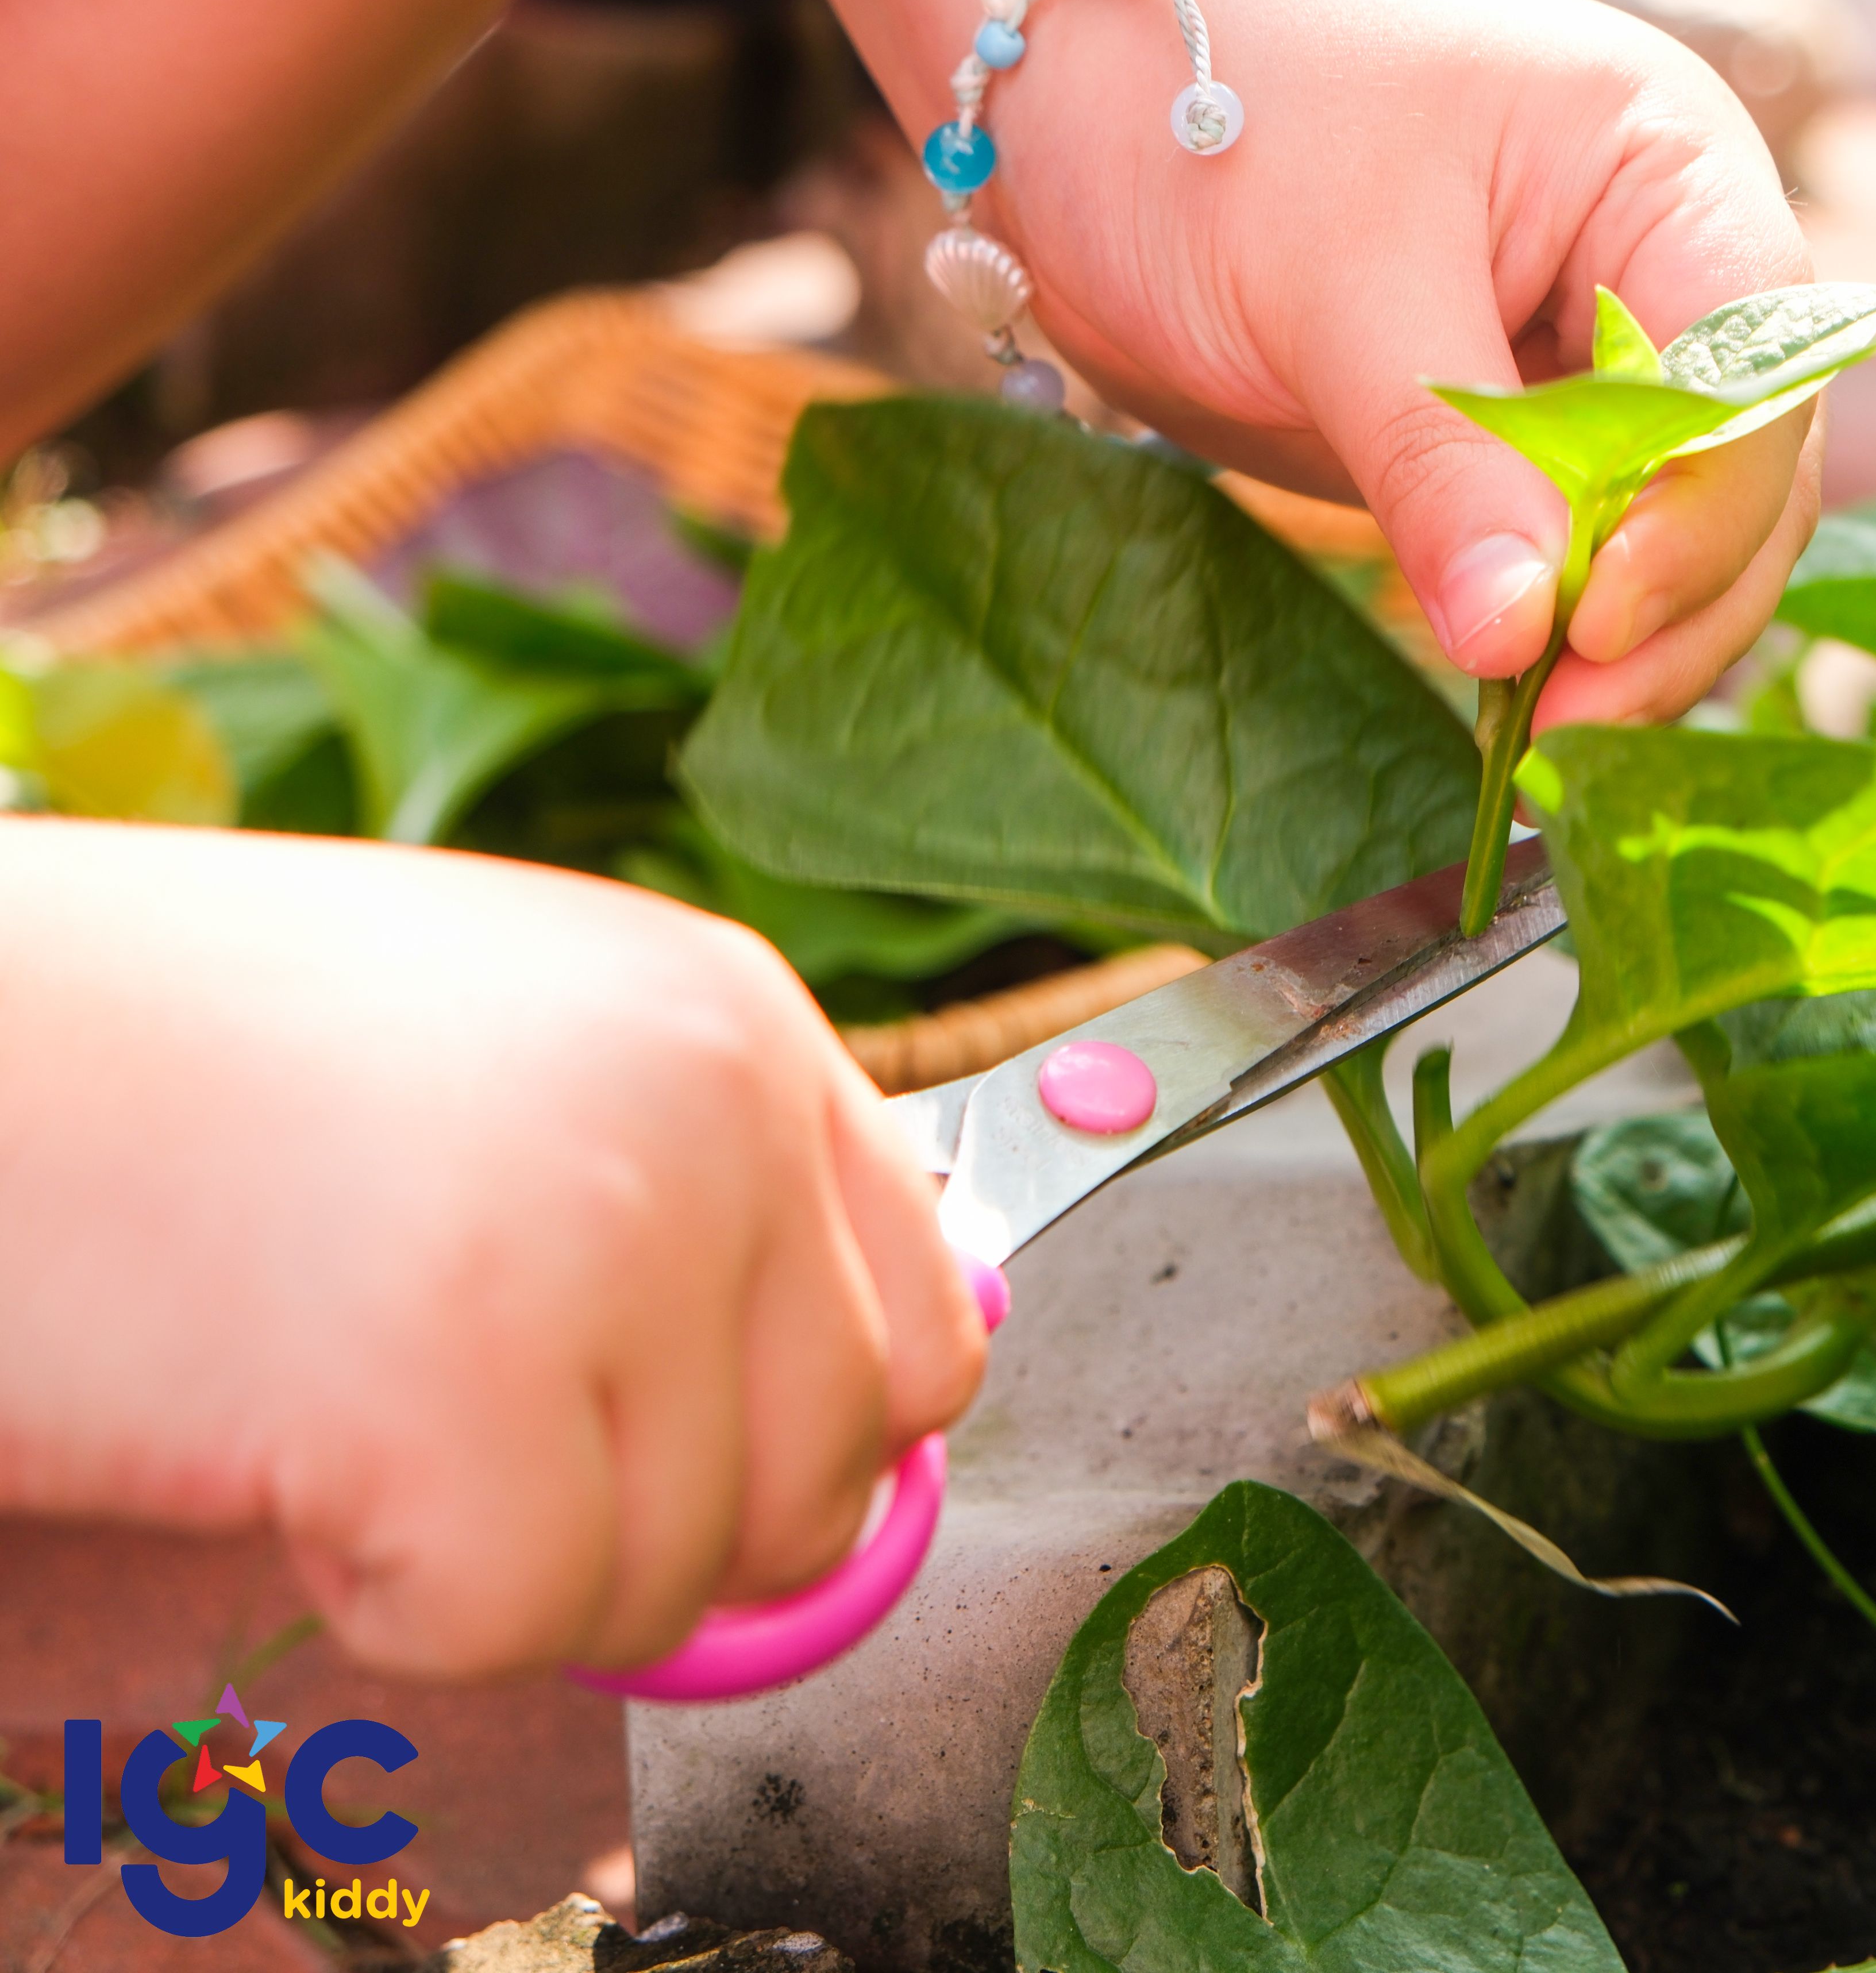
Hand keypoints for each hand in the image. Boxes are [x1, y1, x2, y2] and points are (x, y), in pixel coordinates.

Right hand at [0, 820, 980, 1680]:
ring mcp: (606, 1239)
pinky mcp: (457, 1387)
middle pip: (829, 1472)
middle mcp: (713, 1108)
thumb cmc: (185, 1060)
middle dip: (661, 1523)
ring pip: (680, 1571)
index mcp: (733, 1017)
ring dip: (513, 1555)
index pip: (928, 1328)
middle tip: (467, 1440)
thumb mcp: (514, 1064)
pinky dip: (400, 1598)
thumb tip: (846, 1438)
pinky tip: (289, 1454)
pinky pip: (522, 1620)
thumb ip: (699, 1210)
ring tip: (345, 1397)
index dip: (804, 1439)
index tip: (669, 1455)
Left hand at [772, 0, 1821, 727]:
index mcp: (1665, 171)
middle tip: (1569, 720)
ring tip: (1538, 735)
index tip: (1595, 615)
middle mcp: (1662, 272)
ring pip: (1680, 542)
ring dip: (1625, 647)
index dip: (1701, 507)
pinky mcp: (1520, 449)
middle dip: (1673, 607)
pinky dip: (1552, 633)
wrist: (1079, 103)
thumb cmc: (1217, 109)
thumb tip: (1516, 635)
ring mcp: (1595, 368)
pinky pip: (1576, 561)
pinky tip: (1508, 698)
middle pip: (1747, 477)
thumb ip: (1440, 458)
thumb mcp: (1334, 278)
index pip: (1754, 368)